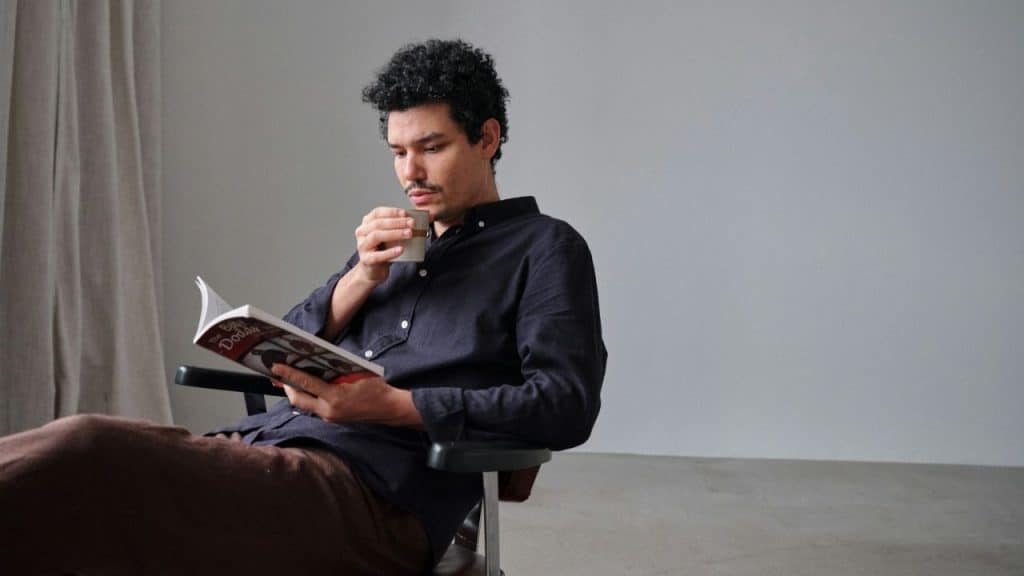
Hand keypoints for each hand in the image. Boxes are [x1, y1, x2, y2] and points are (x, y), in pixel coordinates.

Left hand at [270, 364, 422, 427]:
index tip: (276, 366)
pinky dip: (309, 398)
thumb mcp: (356, 374)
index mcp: (334, 397)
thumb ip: (336, 373)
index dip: (289, 374)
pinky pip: (314, 408)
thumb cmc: (376, 388)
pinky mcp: (333, 419)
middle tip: (281, 374)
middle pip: (298, 399)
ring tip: (292, 381)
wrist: (390, 409)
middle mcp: (328, 410)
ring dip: (297, 393)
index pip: (306, 383)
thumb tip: (319, 365)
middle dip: (287, 387)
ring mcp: (330, 417)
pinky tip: (309, 390)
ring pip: (304, 405)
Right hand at [353, 206, 416, 284]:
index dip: (391, 212)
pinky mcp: (366, 260)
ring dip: (395, 234)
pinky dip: (390, 252)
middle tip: (411, 223)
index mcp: (367, 223)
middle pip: (378, 224)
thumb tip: (414, 221)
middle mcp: (362, 233)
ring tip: (409, 234)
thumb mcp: (389, 236)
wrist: (374, 270)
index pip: (377, 213)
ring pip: (376, 236)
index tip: (405, 213)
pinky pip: (378, 255)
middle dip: (397, 222)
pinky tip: (401, 249)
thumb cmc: (383, 250)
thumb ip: (397, 227)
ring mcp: (363, 246)